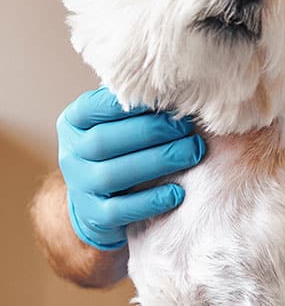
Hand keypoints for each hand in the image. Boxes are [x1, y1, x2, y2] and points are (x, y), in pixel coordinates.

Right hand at [57, 87, 205, 249]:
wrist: (100, 204)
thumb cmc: (122, 153)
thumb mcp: (119, 125)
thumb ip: (138, 109)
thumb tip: (180, 89)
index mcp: (75, 122)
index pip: (96, 107)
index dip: (132, 104)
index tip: (169, 101)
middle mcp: (71, 153)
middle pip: (105, 141)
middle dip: (151, 132)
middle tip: (188, 130)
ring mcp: (80, 186)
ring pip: (112, 174)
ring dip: (157, 162)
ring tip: (192, 154)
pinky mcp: (94, 216)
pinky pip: (119, 210)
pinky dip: (150, 201)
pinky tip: (177, 193)